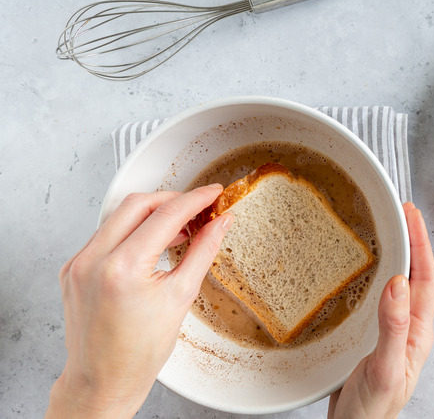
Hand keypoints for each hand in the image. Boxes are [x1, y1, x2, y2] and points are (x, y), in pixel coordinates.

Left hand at [46, 184, 232, 418]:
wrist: (103, 381)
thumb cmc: (139, 352)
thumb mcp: (181, 297)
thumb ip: (202, 251)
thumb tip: (220, 223)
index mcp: (123, 268)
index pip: (166, 214)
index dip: (195, 199)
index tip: (213, 194)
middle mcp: (94, 260)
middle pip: (138, 204)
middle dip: (172, 200)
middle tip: (198, 209)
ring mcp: (78, 263)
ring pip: (118, 216)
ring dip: (150, 214)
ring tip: (178, 229)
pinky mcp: (72, 268)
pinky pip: (104, 234)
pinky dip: (131, 231)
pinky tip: (150, 244)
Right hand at [328, 202, 433, 418]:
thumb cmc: (373, 413)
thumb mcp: (385, 369)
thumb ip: (393, 328)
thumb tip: (398, 284)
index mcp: (418, 333)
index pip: (425, 278)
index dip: (420, 243)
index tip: (412, 215)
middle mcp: (408, 329)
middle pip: (415, 275)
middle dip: (410, 241)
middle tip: (399, 212)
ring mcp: (390, 333)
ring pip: (397, 285)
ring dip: (394, 256)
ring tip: (385, 229)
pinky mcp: (370, 339)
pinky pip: (377, 299)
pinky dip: (374, 276)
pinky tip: (362, 270)